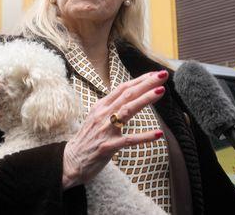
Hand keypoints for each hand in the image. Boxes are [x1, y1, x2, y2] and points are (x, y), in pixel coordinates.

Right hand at [62, 70, 168, 188]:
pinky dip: (144, 137)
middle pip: (127, 95)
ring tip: (161, 91)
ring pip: (128, 110)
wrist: (71, 161)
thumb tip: (128, 96)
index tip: (155, 74)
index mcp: (101, 106)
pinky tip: (158, 134)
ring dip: (145, 99)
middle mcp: (103, 115)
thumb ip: (111, 107)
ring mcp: (105, 130)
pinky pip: (129, 140)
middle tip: (162, 75)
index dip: (139, 80)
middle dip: (146, 83)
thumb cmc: (87, 138)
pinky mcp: (108, 147)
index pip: (122, 88)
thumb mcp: (96, 117)